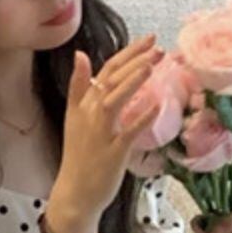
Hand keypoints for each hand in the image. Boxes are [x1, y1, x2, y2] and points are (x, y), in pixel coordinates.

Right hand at [54, 35, 164, 219]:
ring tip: (151, 64)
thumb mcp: (74, 117)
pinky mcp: (112, 153)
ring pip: (114, 101)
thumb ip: (78, 86)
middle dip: (134, 61)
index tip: (147, 39)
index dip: (127, 53)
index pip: (105, 70)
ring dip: (131, 81)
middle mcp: (90, 115)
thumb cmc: (80, 155)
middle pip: (110, 81)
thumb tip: (80, 55)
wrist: (75, 193)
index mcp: (83, 104)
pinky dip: (140, 118)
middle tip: (157, 46)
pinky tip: (156, 105)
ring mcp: (100, 134)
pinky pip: (127, 133)